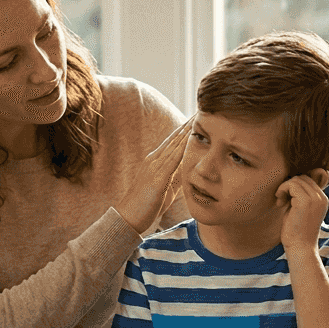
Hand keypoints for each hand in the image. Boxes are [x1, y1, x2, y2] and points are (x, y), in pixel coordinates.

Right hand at [117, 117, 193, 233]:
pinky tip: (191, 139)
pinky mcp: (157, 177)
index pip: (173, 142)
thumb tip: (187, 172)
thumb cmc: (145, 205)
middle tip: (200, 110)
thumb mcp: (164, 188)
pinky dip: (183, 147)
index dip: (184, 130)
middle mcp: (153, 160)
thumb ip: (175, 177)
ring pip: (174, 145)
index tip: (196, 118)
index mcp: (154, 162)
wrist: (128, 217)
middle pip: (174, 138)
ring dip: (187, 132)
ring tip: (198, 118)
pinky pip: (173, 159)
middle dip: (187, 125)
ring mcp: (154, 167)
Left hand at [276, 168, 328, 249]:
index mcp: (322, 199)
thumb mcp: (299, 210)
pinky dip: (282, 190)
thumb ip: (299, 196)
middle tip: (282, 201)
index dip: (294, 187)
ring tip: (281, 203)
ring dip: (284, 188)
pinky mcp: (306, 201)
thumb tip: (290, 180)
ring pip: (297, 179)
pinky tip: (280, 203)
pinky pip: (292, 184)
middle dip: (289, 186)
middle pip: (302, 178)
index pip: (308, 180)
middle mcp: (322, 197)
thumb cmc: (296, 231)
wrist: (300, 248)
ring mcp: (316, 199)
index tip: (286, 200)